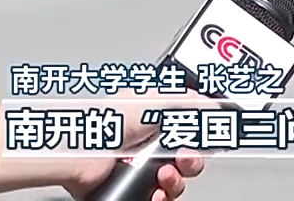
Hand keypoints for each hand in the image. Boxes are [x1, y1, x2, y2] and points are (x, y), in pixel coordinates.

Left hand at [58, 91, 208, 200]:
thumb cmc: (105, 123)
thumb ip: (188, 102)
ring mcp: (140, 171)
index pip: (190, 127)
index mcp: (154, 119)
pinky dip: (162, 198)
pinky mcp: (133, 192)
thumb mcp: (154, 102)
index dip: (202, 134)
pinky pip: (160, 198)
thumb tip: (215, 104)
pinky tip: (156, 193)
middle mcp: (148, 145)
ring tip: (163, 176)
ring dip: (176, 181)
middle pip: (188, 158)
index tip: (208, 137)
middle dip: (192, 160)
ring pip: (176, 182)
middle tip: (184, 157)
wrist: (78, 156)